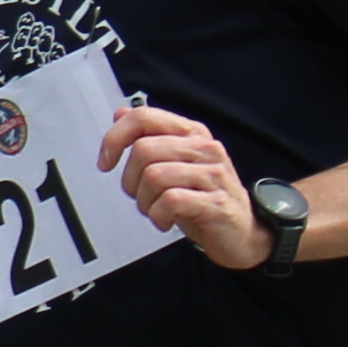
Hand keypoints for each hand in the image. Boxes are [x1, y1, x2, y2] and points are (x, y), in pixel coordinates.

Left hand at [105, 103, 264, 268]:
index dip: (115, 138)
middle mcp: (204, 148)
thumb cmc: (202, 198)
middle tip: (140, 197)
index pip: (144, 116)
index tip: (105, 162)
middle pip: (144, 150)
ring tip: (154, 211)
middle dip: (129, 180)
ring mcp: (213, 174)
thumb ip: (149, 137)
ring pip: (155, 176)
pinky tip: (164, 221)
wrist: (242, 233)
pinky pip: (171, 201)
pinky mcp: (217, 203)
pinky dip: (158, 216)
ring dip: (144, 202)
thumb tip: (120, 113)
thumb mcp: (173, 164)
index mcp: (190, 133)